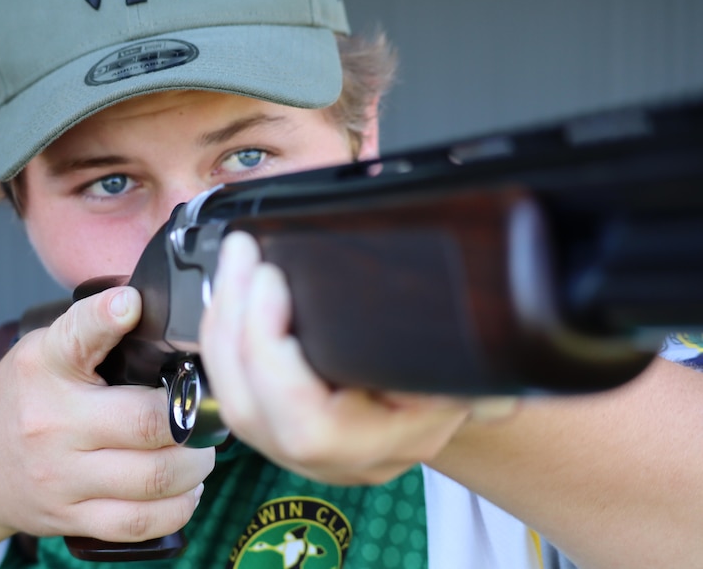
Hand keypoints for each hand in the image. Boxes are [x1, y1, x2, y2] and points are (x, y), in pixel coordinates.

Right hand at [0, 286, 214, 541]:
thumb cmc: (24, 400)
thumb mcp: (46, 351)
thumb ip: (98, 334)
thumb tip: (164, 318)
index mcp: (47, 366)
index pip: (77, 335)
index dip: (107, 316)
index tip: (131, 303)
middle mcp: (51, 421)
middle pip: (148, 422)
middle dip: (193, 419)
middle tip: (205, 413)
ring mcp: (60, 476)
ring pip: (155, 477)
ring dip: (195, 465)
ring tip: (200, 453)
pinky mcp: (69, 517)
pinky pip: (140, 522)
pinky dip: (178, 507)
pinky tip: (185, 490)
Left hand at [200, 232, 497, 484]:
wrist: (448, 397)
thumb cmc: (461, 376)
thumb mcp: (474, 364)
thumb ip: (465, 355)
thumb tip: (492, 348)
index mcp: (382, 447)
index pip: (306, 427)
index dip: (271, 353)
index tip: (271, 278)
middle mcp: (333, 460)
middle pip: (251, 409)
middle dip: (236, 324)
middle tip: (242, 255)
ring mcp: (298, 451)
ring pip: (232, 401)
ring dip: (223, 326)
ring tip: (233, 264)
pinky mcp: (277, 429)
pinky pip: (232, 391)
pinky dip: (224, 337)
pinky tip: (230, 294)